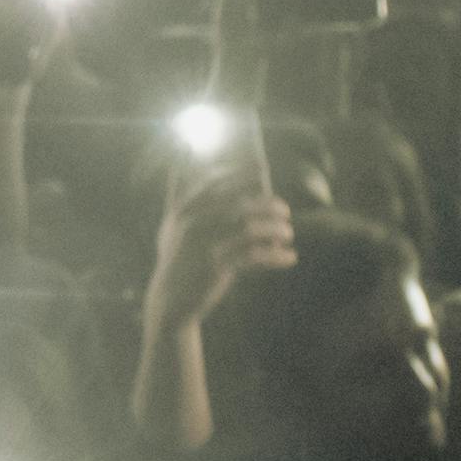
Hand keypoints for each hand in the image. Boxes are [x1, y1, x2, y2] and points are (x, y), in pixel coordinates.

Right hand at [152, 163, 292, 324]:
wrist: (170, 300)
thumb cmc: (177, 259)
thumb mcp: (171, 225)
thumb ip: (178, 194)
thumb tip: (181, 160)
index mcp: (184, 209)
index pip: (216, 183)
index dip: (239, 174)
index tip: (261, 170)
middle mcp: (194, 223)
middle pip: (239, 204)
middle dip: (267, 204)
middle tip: (284, 210)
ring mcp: (205, 244)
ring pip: (250, 227)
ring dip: (275, 228)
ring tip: (288, 232)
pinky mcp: (217, 267)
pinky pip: (254, 256)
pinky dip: (276, 256)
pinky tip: (290, 257)